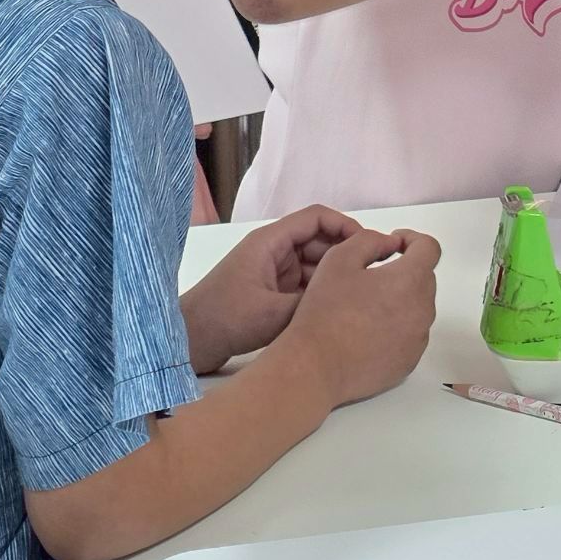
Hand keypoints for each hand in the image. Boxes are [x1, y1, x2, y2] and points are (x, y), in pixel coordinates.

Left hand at [181, 204, 364, 373]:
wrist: (189, 342)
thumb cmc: (226, 319)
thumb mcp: (274, 312)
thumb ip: (313, 301)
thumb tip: (350, 294)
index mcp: (270, 242)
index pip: (316, 217)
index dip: (345, 226)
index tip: (369, 246)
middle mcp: (273, 251)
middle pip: (317, 240)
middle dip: (344, 252)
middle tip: (372, 273)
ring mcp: (271, 271)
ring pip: (312, 263)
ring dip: (332, 273)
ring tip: (359, 290)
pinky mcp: (270, 291)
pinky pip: (302, 282)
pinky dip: (319, 289)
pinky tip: (336, 304)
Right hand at [284, 227, 441, 407]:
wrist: (316, 367)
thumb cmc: (326, 310)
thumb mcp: (340, 258)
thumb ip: (370, 240)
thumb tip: (390, 244)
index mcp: (410, 280)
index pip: (429, 248)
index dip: (413, 238)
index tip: (394, 242)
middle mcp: (423, 310)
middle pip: (424, 278)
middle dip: (404, 270)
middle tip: (372, 276)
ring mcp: (418, 340)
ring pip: (418, 308)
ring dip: (401, 299)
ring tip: (367, 306)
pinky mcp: (409, 363)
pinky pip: (410, 335)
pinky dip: (397, 326)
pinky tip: (368, 332)